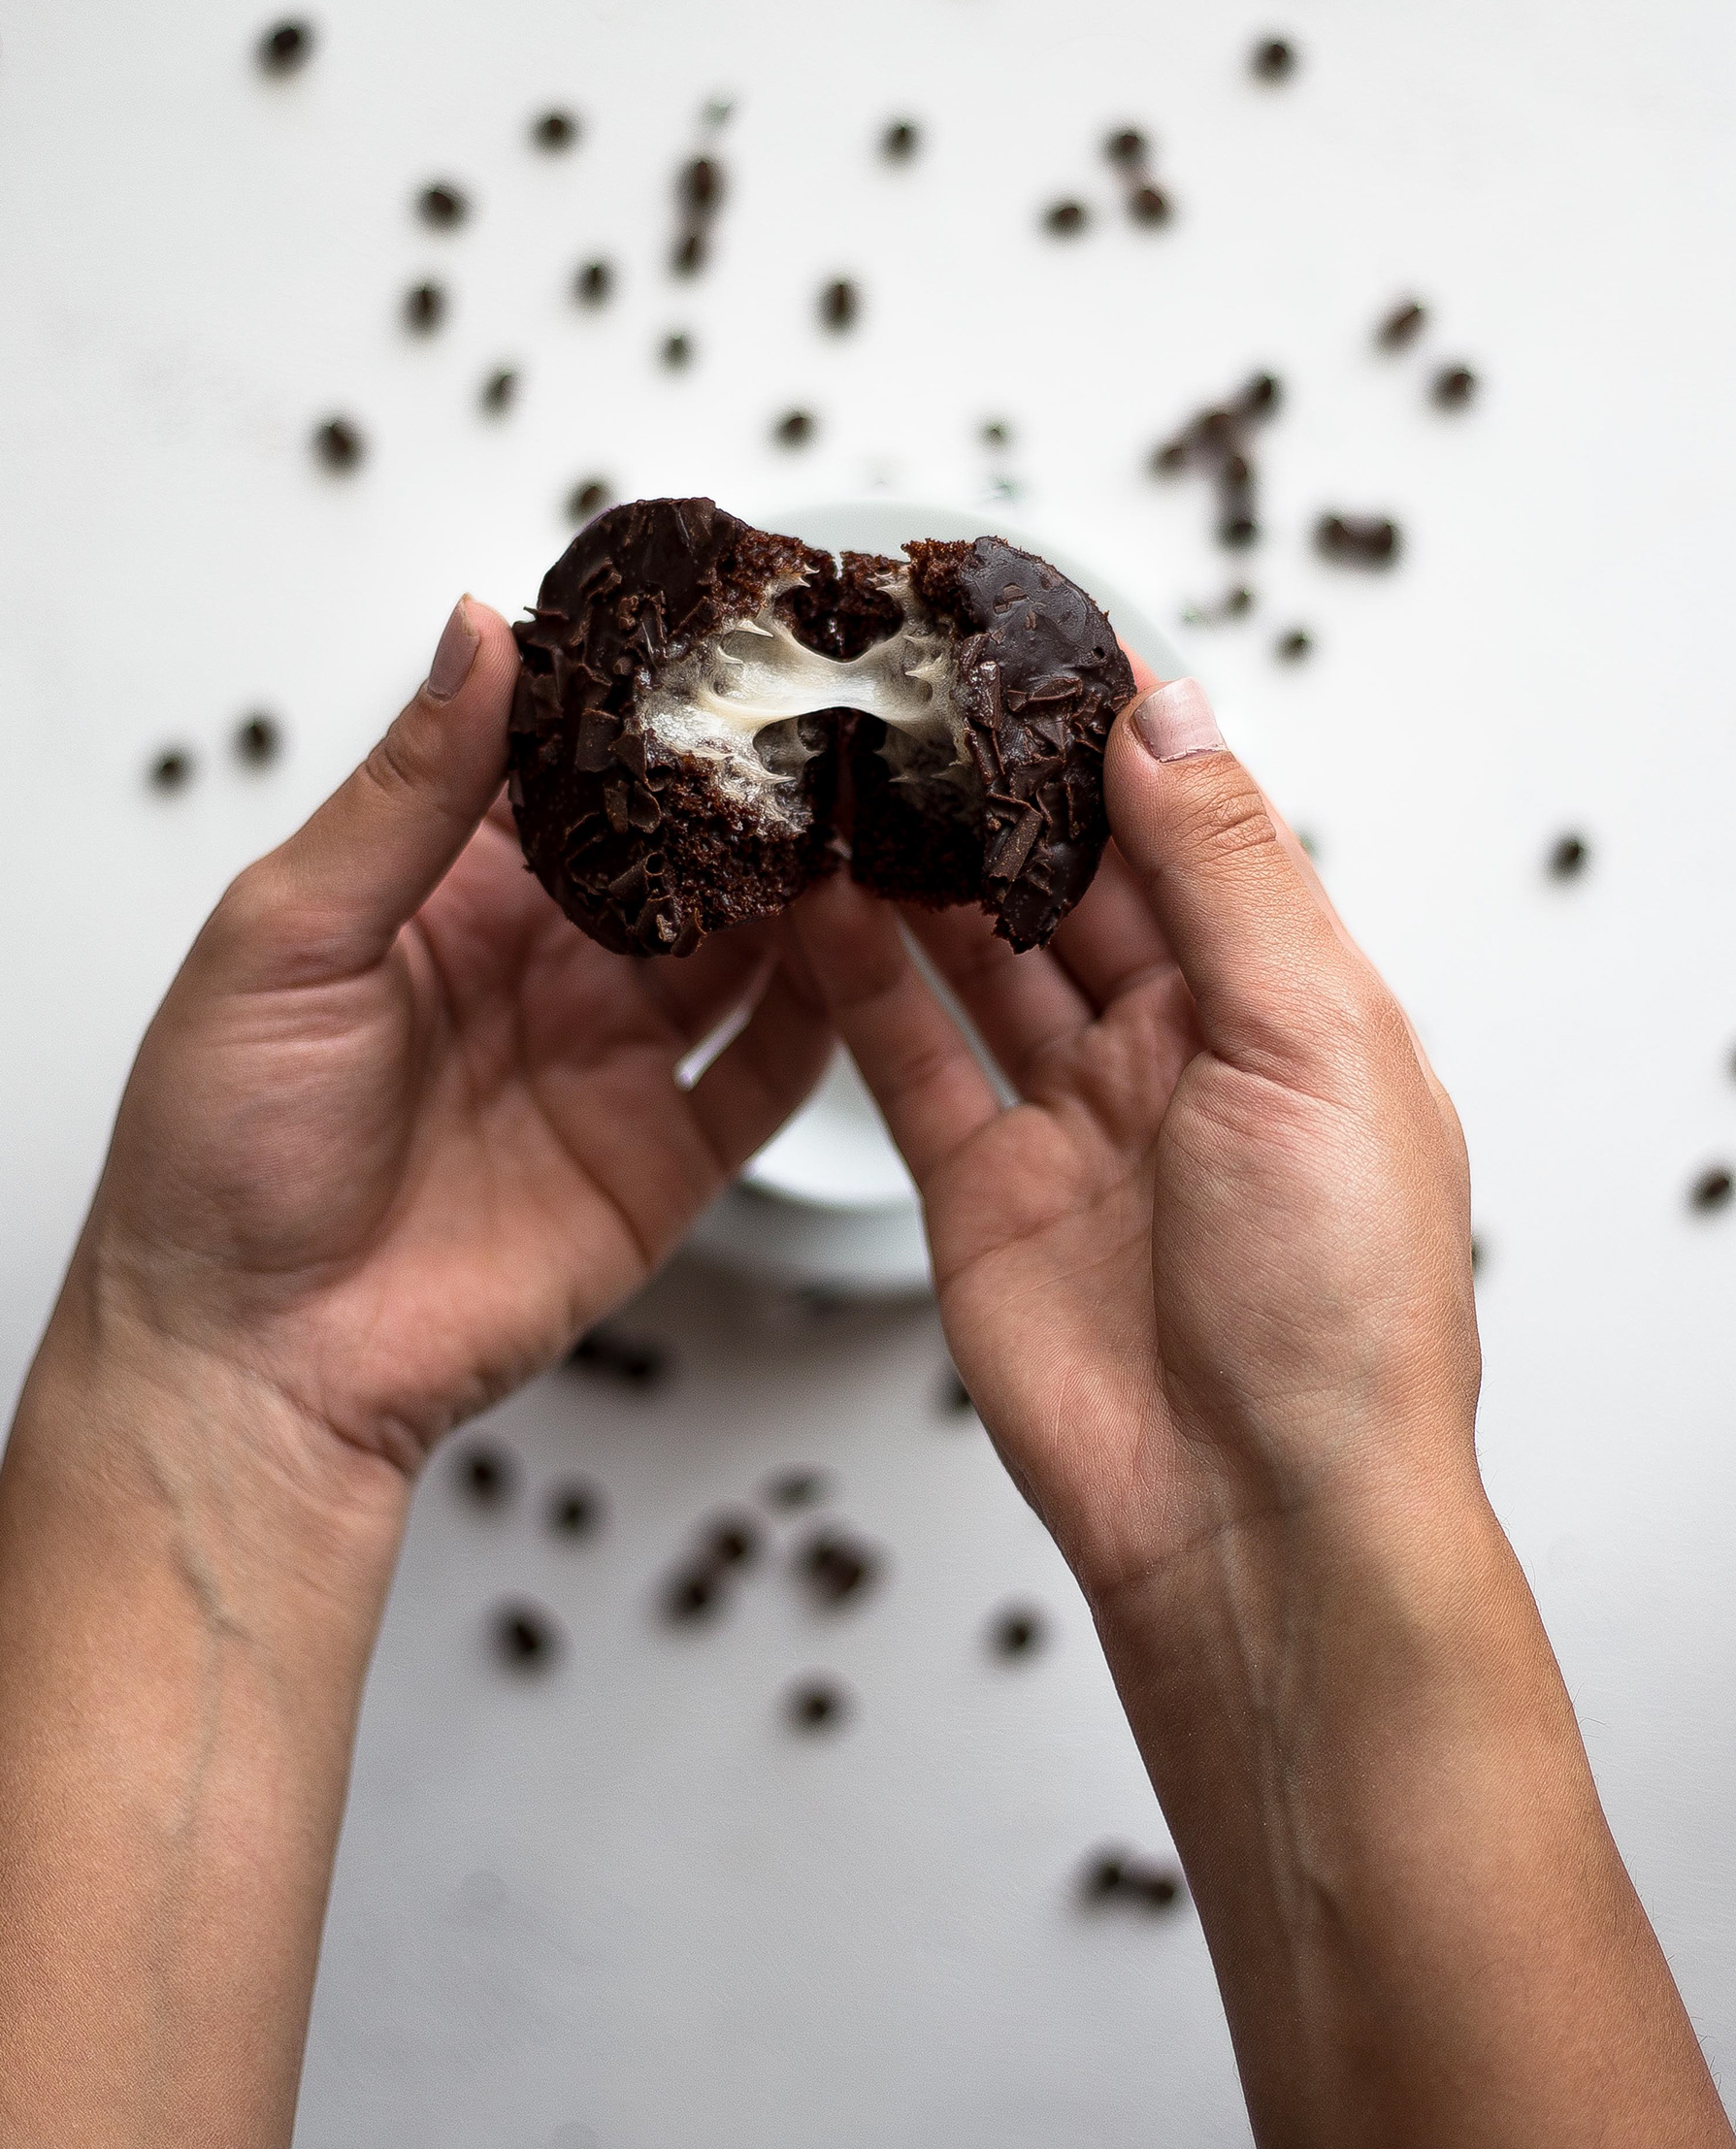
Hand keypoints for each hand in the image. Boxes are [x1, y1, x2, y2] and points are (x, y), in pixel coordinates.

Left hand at [79, 597, 832, 1477]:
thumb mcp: (289, 936)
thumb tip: (479, 630)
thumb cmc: (221, 1152)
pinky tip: (873, 950)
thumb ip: (407, 792)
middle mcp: (540, 962)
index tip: (720, 616)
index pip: (565, 763)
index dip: (639, 695)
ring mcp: (607, 1057)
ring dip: (808, 885)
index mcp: (445, 892)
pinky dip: (827, 1014)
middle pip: (676, 848)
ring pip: (742, 946)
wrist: (252, 1365)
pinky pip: (765, 1076)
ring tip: (878, 808)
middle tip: (836, 703)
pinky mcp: (658, 1158)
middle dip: (751, 781)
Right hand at [788, 680, 1735, 2148]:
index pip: (1188, 820)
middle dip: (991, 780)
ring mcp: (1074, 1118)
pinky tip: (815, 897)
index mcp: (1285, 1001)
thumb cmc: (1334, 1309)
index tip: (1025, 626)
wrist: (1251, 1523)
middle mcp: (1180, 1046)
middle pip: (1071, 875)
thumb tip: (1166, 710)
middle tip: (904, 681)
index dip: (1108, 723)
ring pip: (979, 951)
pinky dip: (858, 976)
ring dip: (917, 862)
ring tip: (844, 763)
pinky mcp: (983, 1191)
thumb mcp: (1308, 1040)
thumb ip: (1223, 869)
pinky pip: (908, 1057)